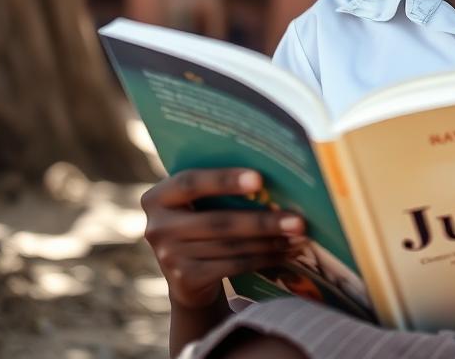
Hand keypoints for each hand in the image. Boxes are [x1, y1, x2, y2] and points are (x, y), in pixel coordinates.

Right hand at [141, 167, 306, 310]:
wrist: (187, 273)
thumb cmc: (204, 218)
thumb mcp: (201, 200)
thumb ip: (222, 186)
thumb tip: (276, 173)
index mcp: (159, 196)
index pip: (191, 182)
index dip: (224, 180)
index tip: (259, 179)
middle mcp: (156, 227)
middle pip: (218, 222)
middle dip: (262, 220)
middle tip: (298, 219)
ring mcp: (168, 257)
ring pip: (230, 246)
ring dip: (269, 241)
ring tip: (298, 234)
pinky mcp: (185, 281)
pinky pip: (232, 266)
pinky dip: (263, 258)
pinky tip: (286, 252)